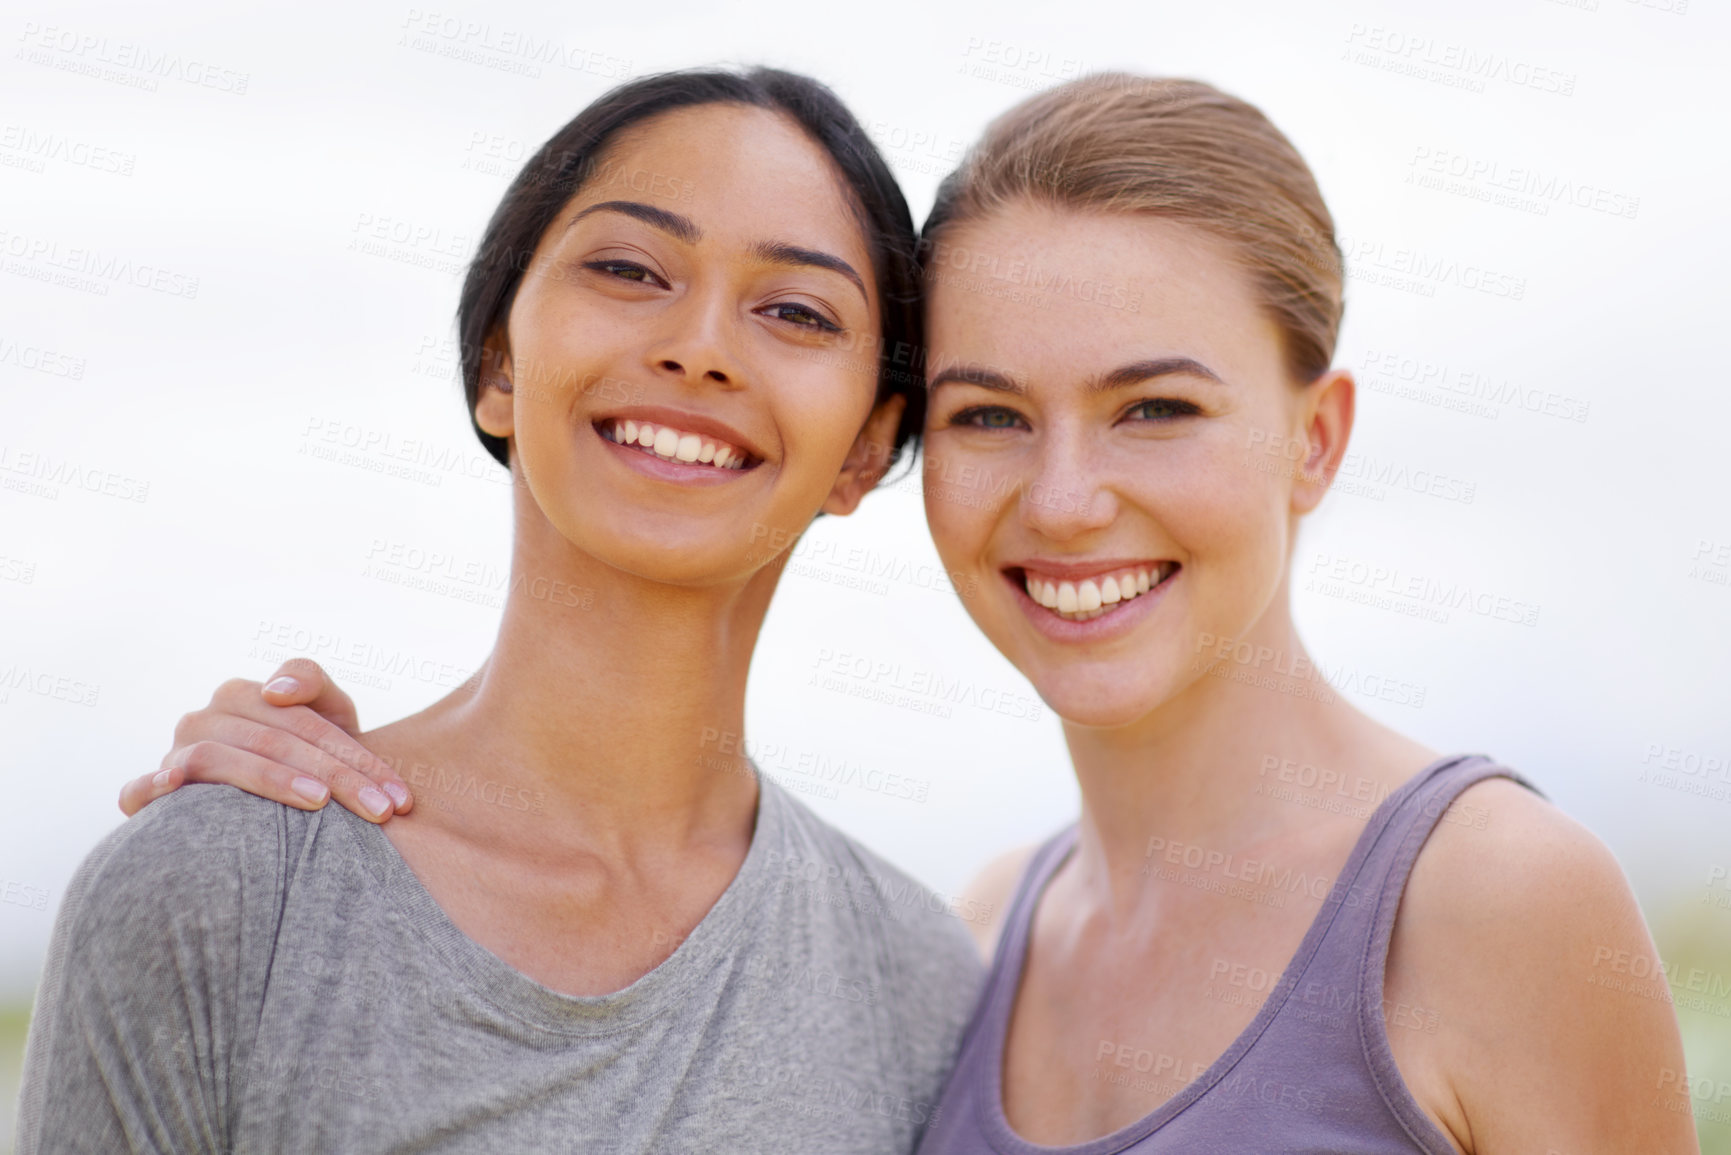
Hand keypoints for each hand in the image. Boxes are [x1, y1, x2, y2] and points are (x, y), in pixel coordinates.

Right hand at [118, 659, 412, 822]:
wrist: (275, 801)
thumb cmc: (308, 754)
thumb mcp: (326, 714)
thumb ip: (314, 683)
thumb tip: (273, 690)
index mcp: (243, 697)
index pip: (305, 722)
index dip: (358, 758)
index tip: (399, 797)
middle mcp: (205, 719)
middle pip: (274, 741)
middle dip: (337, 777)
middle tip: (381, 812)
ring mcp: (175, 753)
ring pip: (221, 759)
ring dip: (271, 780)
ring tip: (320, 802)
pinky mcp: (148, 790)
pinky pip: (139, 789)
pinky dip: (151, 787)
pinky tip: (173, 787)